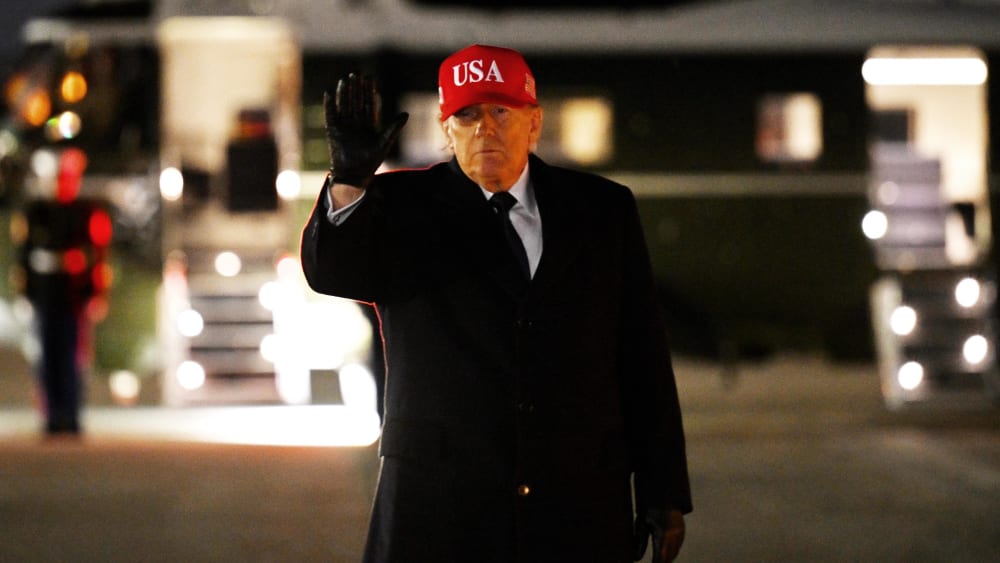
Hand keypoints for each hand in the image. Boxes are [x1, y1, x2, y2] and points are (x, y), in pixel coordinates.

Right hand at [324, 72, 407, 187]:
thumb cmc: (371, 162)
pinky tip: (328, 93)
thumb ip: (394, 128)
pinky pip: (330, 115)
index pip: (368, 104)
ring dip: (344, 93)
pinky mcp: (333, 131)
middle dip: (356, 88)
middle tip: (356, 73)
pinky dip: (329, 105)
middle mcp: (356, 123)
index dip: (369, 91)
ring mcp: (344, 126)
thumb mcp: (384, 142)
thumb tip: (406, 113)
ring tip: (345, 80)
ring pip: (344, 105)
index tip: (370, 78)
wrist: (355, 175)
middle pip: (355, 101)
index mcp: (368, 125)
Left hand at [634, 508, 684, 561]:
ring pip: (674, 552)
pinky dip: (672, 551)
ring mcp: (680, 533)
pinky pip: (677, 545)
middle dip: (662, 562)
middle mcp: (674, 534)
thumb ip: (639, 543)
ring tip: (659, 561)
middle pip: (669, 556)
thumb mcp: (641, 524)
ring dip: (667, 558)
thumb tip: (636, 558)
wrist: (664, 495)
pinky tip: (666, 554)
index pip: (660, 555)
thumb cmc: (649, 509)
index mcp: (663, 533)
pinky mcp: (682, 531)